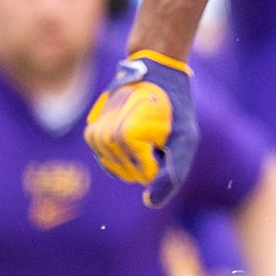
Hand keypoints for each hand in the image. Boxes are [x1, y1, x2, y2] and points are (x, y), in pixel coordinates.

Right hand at [85, 50, 197, 205]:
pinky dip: (125, 154)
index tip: (165, 134)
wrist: (153, 72)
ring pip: (121, 172)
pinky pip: (111, 164)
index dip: (163, 160)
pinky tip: (133, 132)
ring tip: (145, 129)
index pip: (147, 178)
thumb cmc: (175, 107)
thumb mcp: (185, 140)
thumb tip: (149, 203)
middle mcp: (104, 138)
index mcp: (126, 138)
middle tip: (156, 131)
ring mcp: (94, 137)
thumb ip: (172, 175)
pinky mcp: (91, 136)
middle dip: (149, 160)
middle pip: (133, 176)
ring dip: (137, 156)